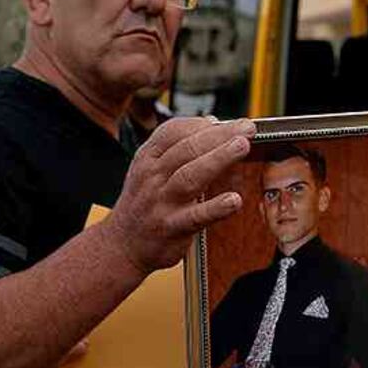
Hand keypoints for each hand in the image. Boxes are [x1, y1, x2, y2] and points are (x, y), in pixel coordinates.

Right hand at [107, 117, 254, 272]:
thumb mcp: (148, 170)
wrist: (121, 245)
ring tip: (241, 147)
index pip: (173, 131)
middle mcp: (152, 177)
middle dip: (219, 135)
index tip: (229, 122)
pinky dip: (215, 207)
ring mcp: (161, 202)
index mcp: (147, 159)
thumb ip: (178, 147)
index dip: (202, 124)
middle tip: (246, 128)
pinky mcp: (172, 228)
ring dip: (218, 159)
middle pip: (187, 148)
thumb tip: (213, 123)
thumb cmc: (143, 204)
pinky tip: (234, 200)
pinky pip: (196, 216)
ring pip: (190, 176)